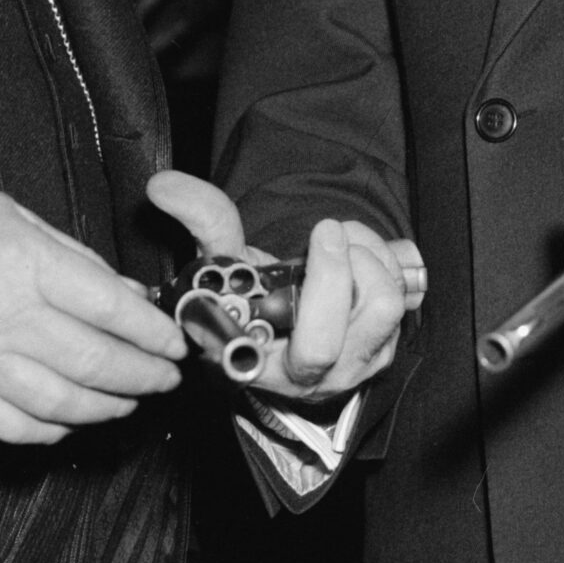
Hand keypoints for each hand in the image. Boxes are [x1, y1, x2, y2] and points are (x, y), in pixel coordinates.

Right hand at [0, 174, 186, 443]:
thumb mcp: (13, 215)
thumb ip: (73, 257)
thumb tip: (125, 292)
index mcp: (23, 264)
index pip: (109, 308)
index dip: (152, 331)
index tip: (173, 342)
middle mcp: (3, 317)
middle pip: (95, 362)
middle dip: (144, 376)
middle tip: (165, 378)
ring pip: (62, 404)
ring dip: (107, 408)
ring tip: (129, 401)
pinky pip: (13, 427)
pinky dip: (52, 430)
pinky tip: (71, 420)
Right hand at [147, 170, 423, 400]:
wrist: (284, 328)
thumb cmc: (249, 298)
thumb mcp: (223, 262)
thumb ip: (201, 221)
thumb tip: (164, 185)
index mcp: (267, 365)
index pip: (304, 354)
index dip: (319, 295)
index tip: (311, 245)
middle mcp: (315, 376)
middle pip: (345, 332)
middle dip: (337, 269)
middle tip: (325, 230)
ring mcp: (356, 363)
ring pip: (382, 309)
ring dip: (366, 259)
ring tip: (339, 240)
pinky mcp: (385, 345)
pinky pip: (399, 297)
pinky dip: (382, 260)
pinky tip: (355, 251)